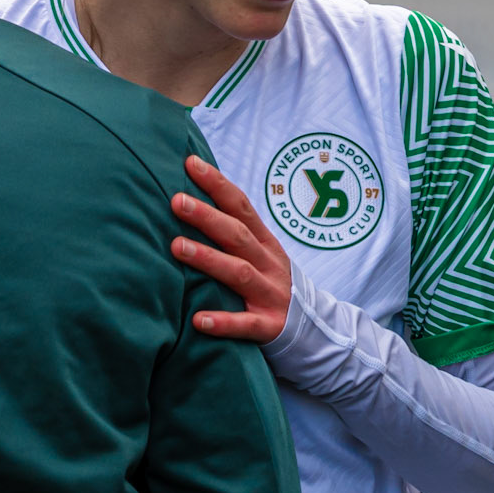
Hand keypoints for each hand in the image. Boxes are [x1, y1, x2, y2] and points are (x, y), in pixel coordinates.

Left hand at [171, 153, 292, 343]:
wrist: (317, 329)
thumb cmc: (273, 285)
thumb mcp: (262, 255)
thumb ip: (234, 233)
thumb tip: (192, 203)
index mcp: (265, 243)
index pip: (241, 207)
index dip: (218, 184)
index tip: (191, 163)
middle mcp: (269, 264)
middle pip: (237, 236)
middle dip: (207, 217)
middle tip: (176, 201)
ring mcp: (271, 295)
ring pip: (239, 273)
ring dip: (208, 259)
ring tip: (177, 247)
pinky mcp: (270, 327)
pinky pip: (246, 324)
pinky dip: (223, 322)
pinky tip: (198, 320)